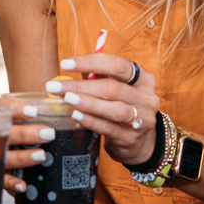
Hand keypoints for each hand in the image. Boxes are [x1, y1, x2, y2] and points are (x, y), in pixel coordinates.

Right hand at [0, 97, 56, 193]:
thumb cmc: (9, 131)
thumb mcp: (14, 119)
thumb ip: (28, 114)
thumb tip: (60, 106)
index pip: (0, 108)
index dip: (15, 108)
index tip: (34, 111)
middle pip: (5, 134)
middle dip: (26, 134)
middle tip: (48, 134)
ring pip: (5, 157)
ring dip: (23, 157)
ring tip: (42, 155)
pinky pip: (1, 180)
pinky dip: (12, 183)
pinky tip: (23, 185)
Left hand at [45, 54, 159, 164]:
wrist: (140, 141)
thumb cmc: (123, 106)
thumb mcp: (117, 88)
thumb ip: (99, 77)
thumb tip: (71, 68)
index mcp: (143, 79)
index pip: (117, 65)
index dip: (90, 62)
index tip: (66, 64)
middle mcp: (146, 98)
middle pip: (112, 88)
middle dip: (81, 86)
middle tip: (56, 86)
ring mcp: (142, 119)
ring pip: (113, 109)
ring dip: (87, 103)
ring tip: (67, 98)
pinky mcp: (131, 138)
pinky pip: (108, 128)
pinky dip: (90, 120)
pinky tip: (76, 115)